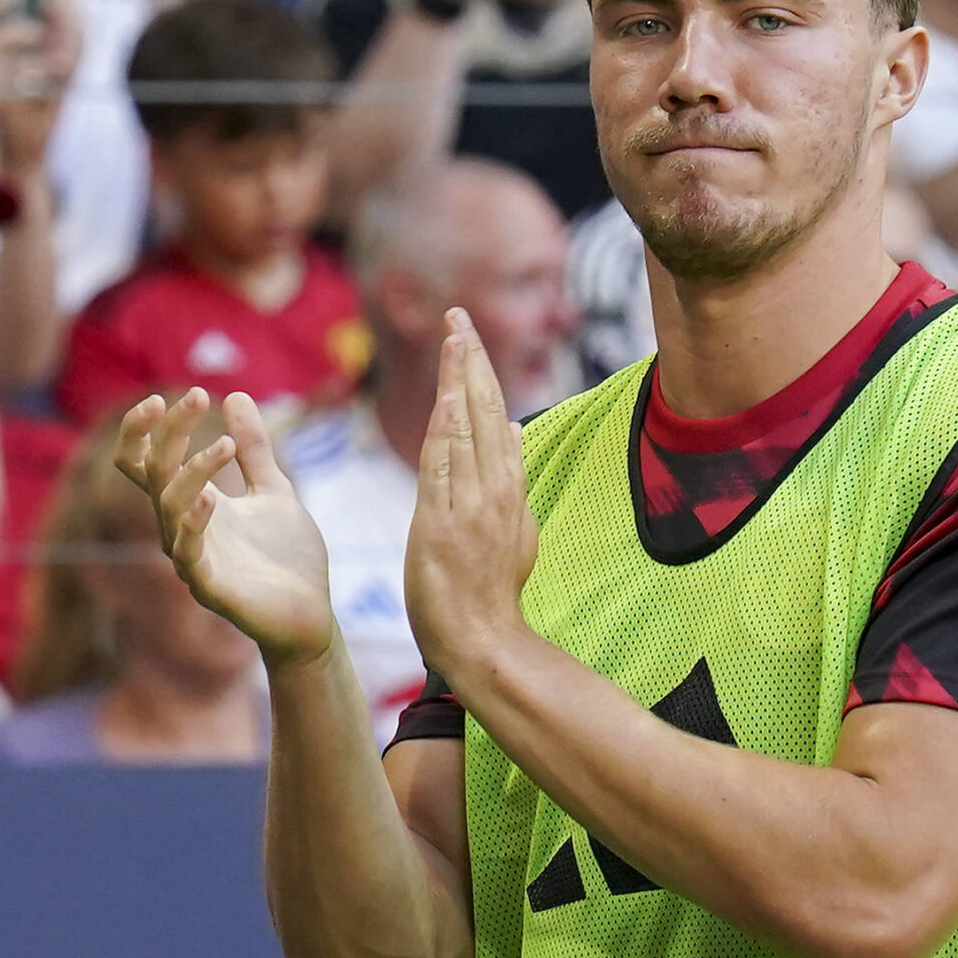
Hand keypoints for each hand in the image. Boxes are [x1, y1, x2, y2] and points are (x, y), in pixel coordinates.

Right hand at [116, 387, 336, 663]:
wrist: (311, 614)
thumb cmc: (286, 558)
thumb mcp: (274, 489)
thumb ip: (254, 448)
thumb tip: (236, 395)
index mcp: (192, 504)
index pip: (144, 463)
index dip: (141, 431)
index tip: (163, 397)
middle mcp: (181, 528)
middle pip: (154, 473)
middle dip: (171, 432)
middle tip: (196, 396)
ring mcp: (192, 557)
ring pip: (168, 507)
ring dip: (193, 470)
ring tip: (225, 445)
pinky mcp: (209, 587)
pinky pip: (188, 553)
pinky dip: (193, 523)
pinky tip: (211, 498)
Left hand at [405, 309, 537, 681]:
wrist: (481, 642)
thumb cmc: (488, 594)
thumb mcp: (513, 530)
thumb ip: (510, 481)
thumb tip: (513, 433)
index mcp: (508, 490)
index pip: (496, 419)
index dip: (481, 375)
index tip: (468, 338)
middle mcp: (495, 490)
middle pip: (485, 411)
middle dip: (471, 360)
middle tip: (458, 316)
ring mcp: (471, 505)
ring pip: (466, 428)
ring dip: (459, 378)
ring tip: (455, 334)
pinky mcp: (443, 523)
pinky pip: (444, 465)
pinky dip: (446, 427)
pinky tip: (444, 394)